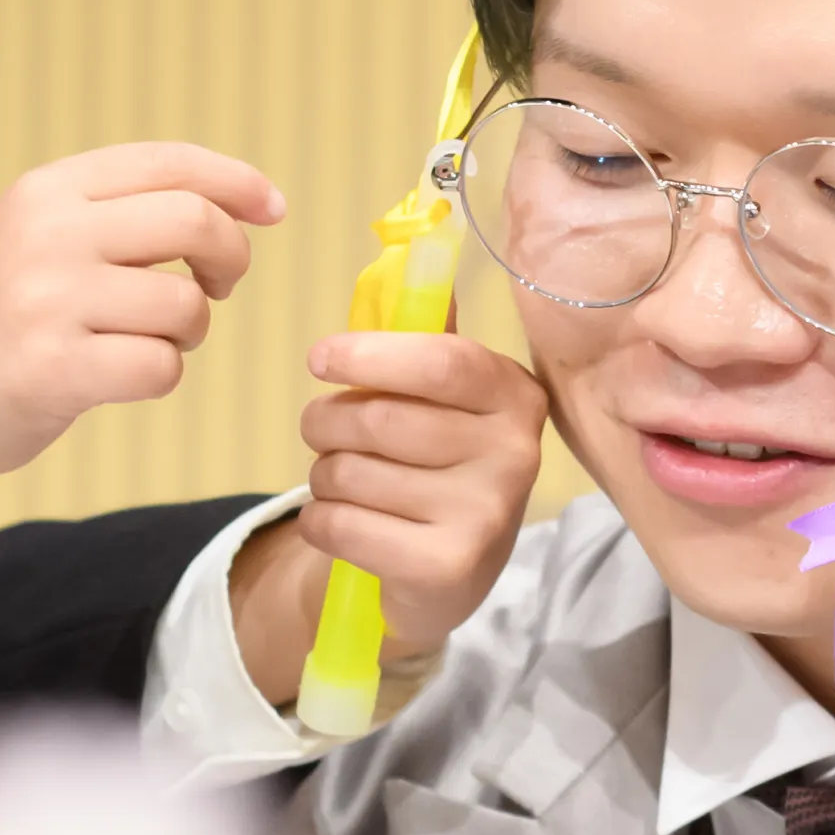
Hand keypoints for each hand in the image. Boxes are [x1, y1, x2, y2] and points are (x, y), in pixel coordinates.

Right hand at [0, 144, 283, 555]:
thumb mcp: (34, 233)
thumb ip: (115, 211)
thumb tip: (232, 204)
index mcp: (45, 190)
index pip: (169, 161)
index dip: (237, 180)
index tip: (272, 208)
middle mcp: (46, 234)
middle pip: (195, 221)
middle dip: (230, 257)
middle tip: (217, 287)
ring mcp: (47, 302)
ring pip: (185, 304)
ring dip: (189, 331)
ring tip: (149, 340)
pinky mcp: (53, 371)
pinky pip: (161, 366)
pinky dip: (161, 375)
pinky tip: (124, 377)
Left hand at [228, 330, 550, 711]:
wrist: (444, 575)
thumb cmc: (434, 466)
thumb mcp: (444, 401)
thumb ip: (427, 338)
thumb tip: (411, 259)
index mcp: (515, 396)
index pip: (441, 361)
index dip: (370, 354)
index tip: (320, 359)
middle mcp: (515, 454)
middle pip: (382, 419)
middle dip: (326, 422)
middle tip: (320, 431)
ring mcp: (487, 515)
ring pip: (353, 473)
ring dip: (323, 476)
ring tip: (342, 484)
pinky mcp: (448, 568)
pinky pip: (342, 524)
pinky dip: (320, 521)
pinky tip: (340, 524)